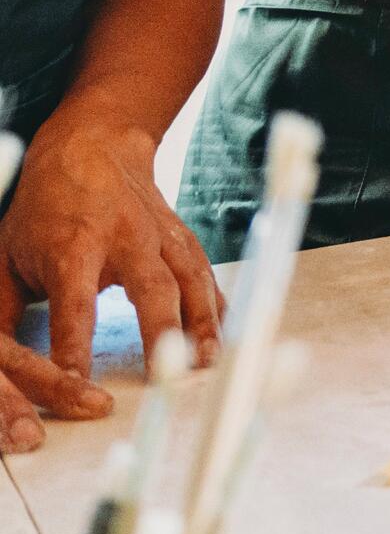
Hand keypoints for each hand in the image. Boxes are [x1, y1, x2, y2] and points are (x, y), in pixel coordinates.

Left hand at [0, 110, 221, 446]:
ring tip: (206, 361)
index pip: (73, 305)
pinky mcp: (181, 236)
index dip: (75, 346)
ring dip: (202, 320)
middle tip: (168, 372)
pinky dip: (216, 303)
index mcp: (72, 247)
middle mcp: (123, 238)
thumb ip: (3, 311)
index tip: (78, 385)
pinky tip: (223, 334)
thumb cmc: (42, 211)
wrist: (94, 148)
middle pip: (150, 287)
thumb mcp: (5, 258)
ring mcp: (159, 235)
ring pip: (188, 278)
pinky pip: (204, 272)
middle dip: (161, 330)